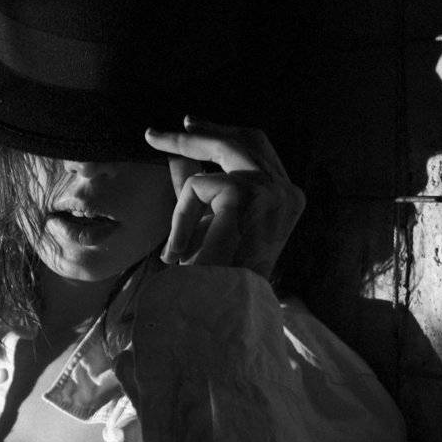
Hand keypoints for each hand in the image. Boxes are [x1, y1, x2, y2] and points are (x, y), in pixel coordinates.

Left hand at [144, 116, 304, 279]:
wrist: (232, 316)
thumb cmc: (225, 282)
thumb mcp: (215, 231)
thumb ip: (202, 193)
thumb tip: (177, 158)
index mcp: (288, 200)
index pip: (260, 151)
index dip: (227, 134)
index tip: (192, 128)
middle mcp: (287, 191)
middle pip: (248, 138)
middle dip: (206, 127)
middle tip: (166, 125)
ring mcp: (271, 190)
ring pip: (221, 149)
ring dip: (184, 143)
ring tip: (153, 139)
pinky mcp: (246, 195)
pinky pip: (199, 187)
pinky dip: (181, 215)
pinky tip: (176, 250)